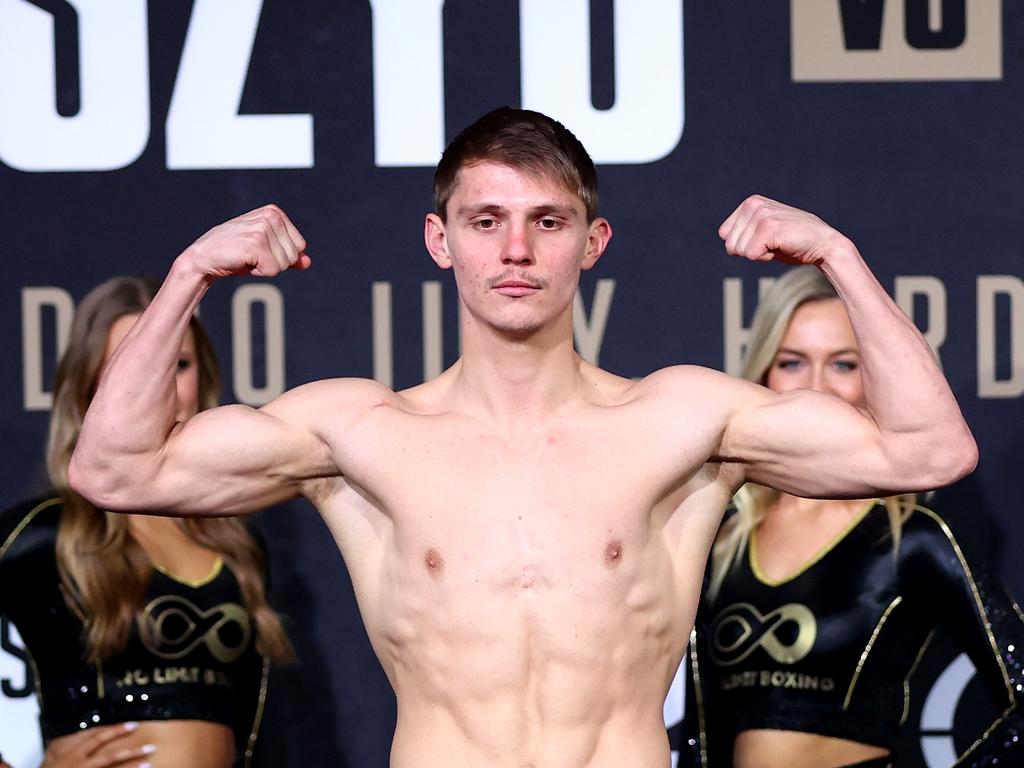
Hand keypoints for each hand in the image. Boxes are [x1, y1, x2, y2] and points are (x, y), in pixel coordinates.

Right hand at [40, 722, 155, 767]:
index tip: (134, 724)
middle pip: (110, 757)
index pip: (97, 739)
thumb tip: (83, 738)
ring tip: (150, 764)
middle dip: (132, 752)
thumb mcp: (53, 760)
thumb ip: (68, 749)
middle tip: (151, 747)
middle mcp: (81, 766)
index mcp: (72, 756)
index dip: (115, 730)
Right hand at [182, 204, 311, 280]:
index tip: (261, 251)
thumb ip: (288, 254)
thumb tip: (307, 262)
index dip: (281, 256)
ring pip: (284, 264)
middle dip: (275, 263)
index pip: (300, 245)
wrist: (204, 257)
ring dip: (266, 268)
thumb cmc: (235, 253)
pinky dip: (259, 273)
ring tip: (247, 257)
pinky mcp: (255, 244)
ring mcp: (263, 229)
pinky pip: (273, 270)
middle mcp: (270, 216)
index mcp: (274, 212)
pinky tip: (243, 261)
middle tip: (252, 255)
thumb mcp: (266, 250)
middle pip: (294, 255)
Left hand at [719, 195, 849, 265]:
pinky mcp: (768, 227)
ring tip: (778, 244)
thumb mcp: (763, 232)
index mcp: (750, 202)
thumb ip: (744, 231)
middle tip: (773, 243)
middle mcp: (754, 204)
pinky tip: (781, 247)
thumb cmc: (792, 242)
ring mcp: (761, 214)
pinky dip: (765, 258)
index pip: (724, 234)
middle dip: (750, 251)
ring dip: (759, 254)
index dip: (743, 245)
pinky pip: (751, 254)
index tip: (765, 240)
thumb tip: (723, 237)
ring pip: (738, 250)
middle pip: (730, 244)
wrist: (823, 245)